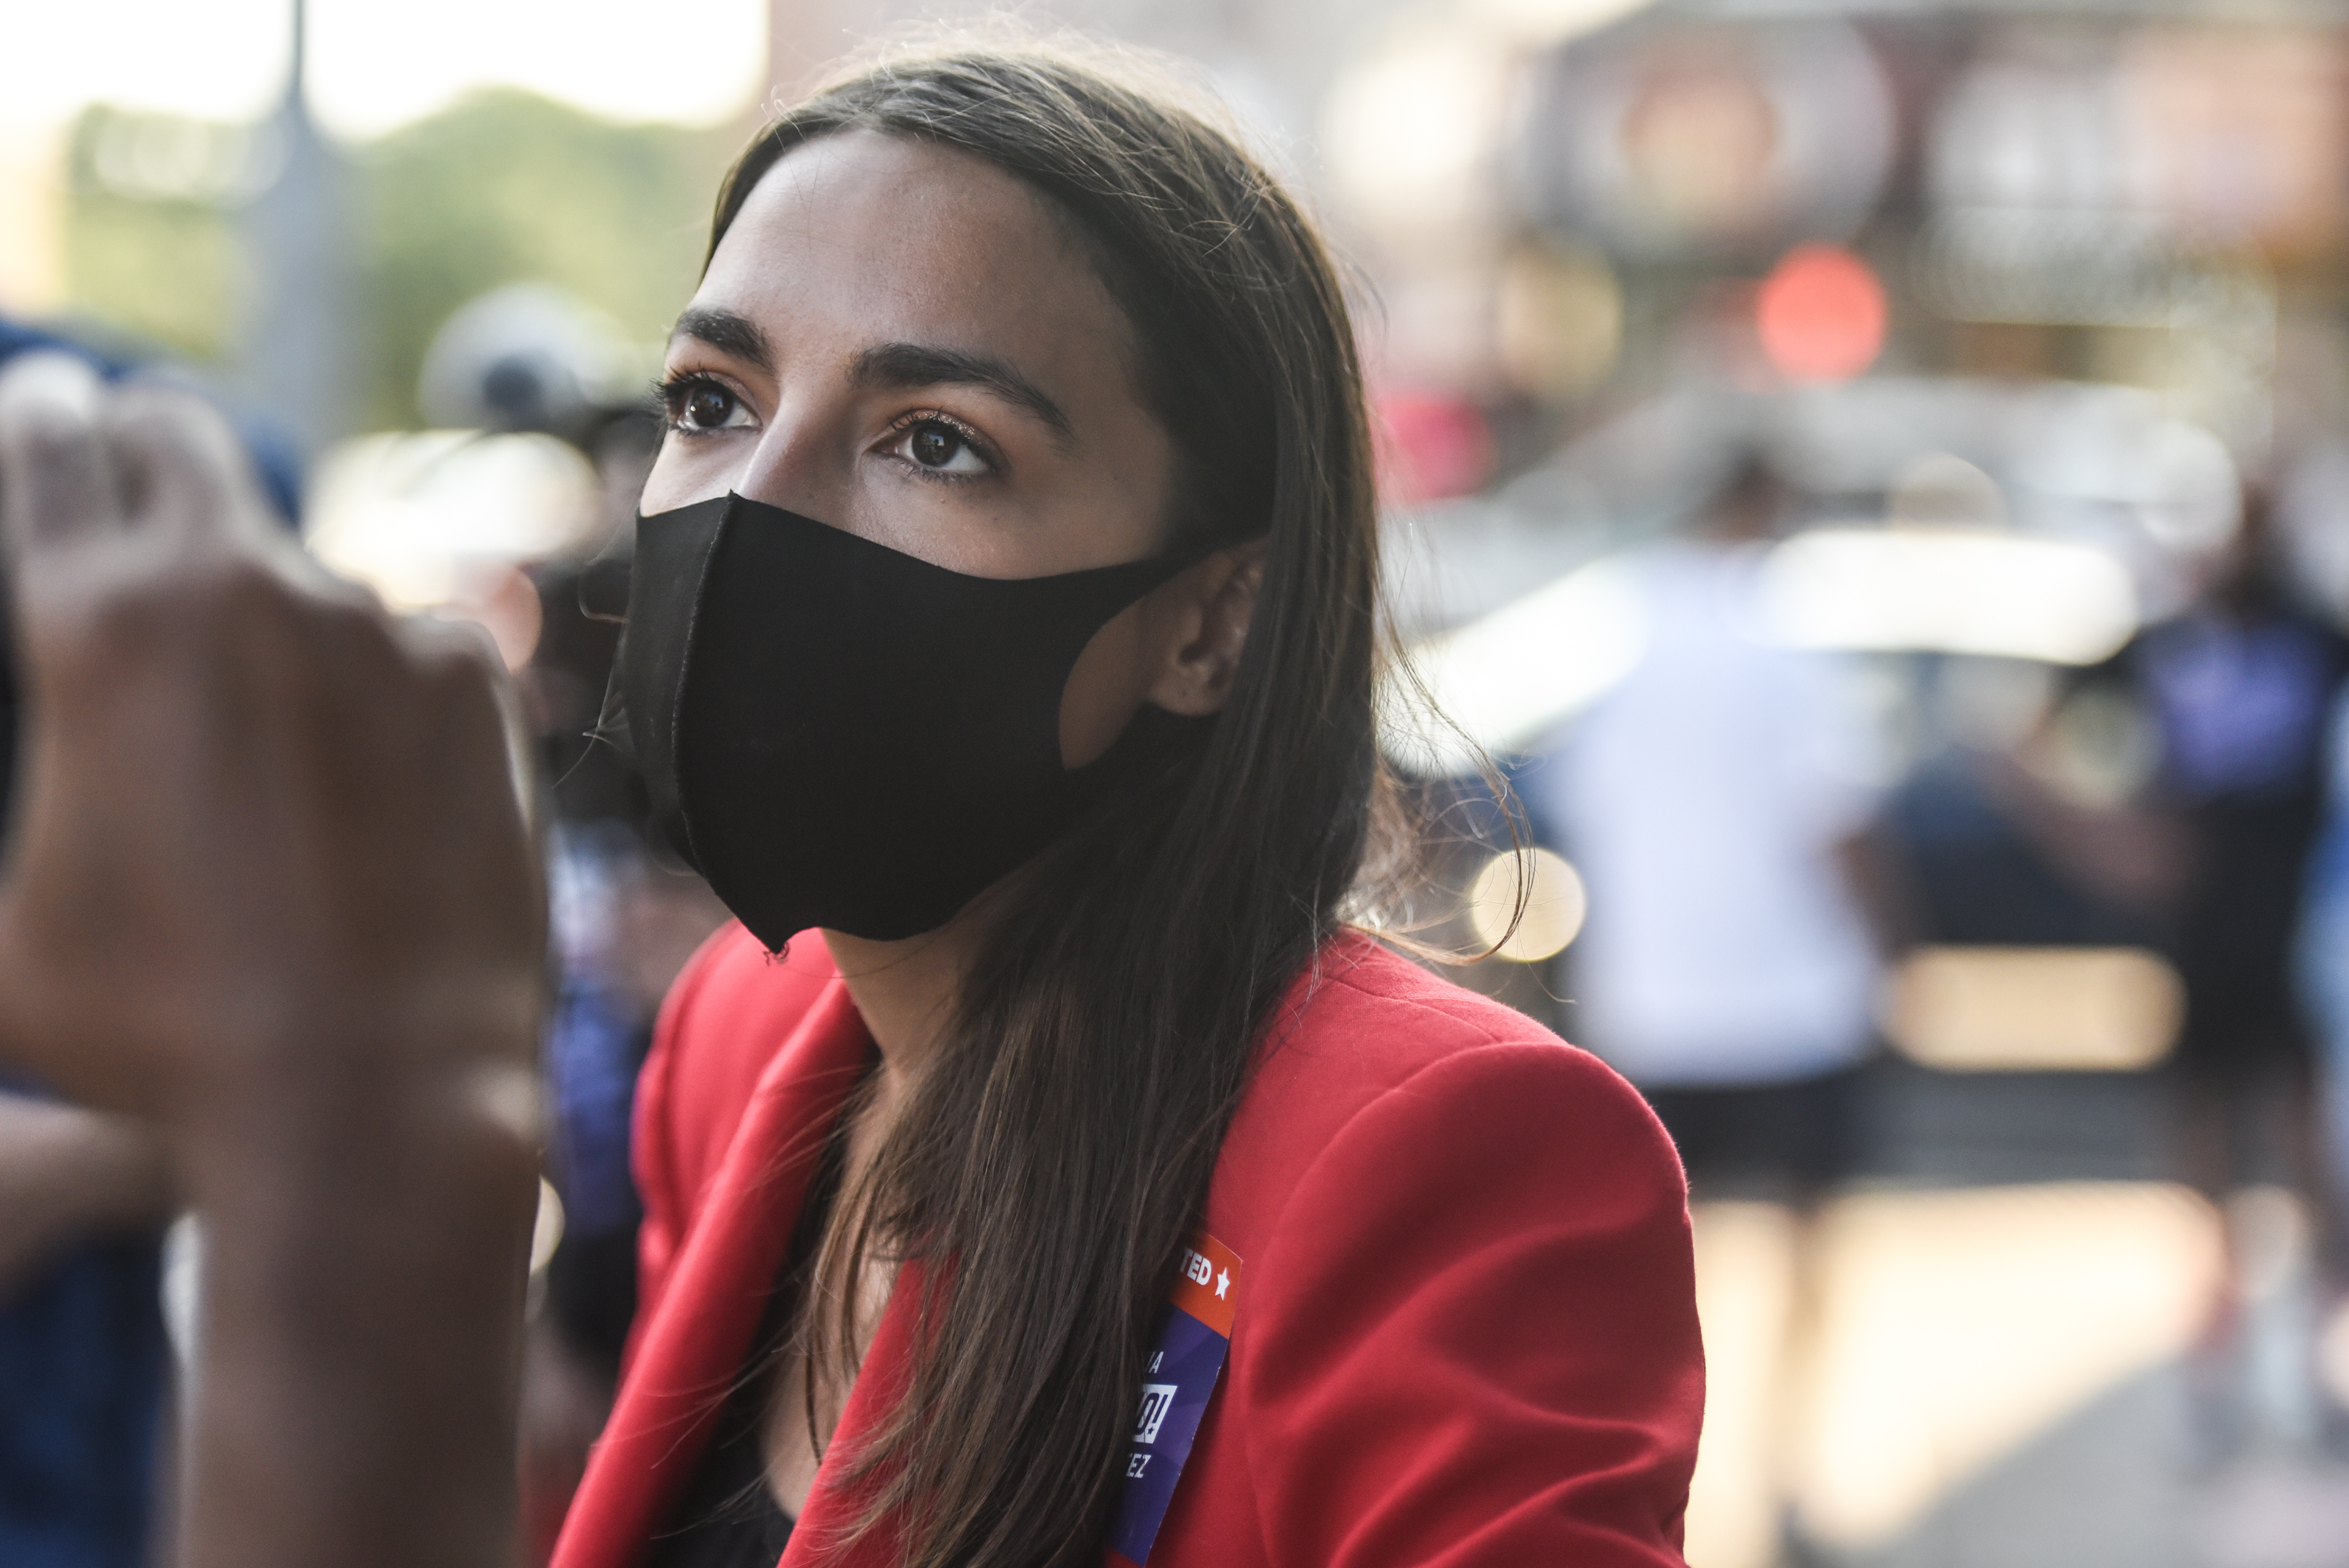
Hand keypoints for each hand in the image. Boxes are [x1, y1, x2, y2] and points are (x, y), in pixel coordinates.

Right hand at [0, 354, 546, 1567]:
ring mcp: (375, 625)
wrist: (369, 1103)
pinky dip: (389, 700)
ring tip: (288, 775)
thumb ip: (34, 788)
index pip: (53, 451)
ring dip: (286, 636)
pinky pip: (413, 649)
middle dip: (154, 447)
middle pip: (185, 441)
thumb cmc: (161, 1039)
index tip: (55, 409)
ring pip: (309, 580)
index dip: (46, 423)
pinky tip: (382, 804)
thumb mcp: (8, 928)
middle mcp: (243, 588)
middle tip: (149, 476)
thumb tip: (82, 736)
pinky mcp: (474, 675)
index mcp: (99, 623)